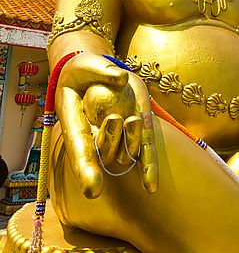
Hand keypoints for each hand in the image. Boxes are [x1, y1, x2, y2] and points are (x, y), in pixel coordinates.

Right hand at [55, 52, 157, 198]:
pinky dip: (148, 167)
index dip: (87, 168)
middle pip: (104, 151)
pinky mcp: (136, 128)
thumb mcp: (89, 62)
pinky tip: (151, 186)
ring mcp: (116, 135)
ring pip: (124, 151)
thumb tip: (123, 78)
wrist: (97, 72)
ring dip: (132, 140)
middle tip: (115, 117)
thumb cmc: (86, 69)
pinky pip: (143, 150)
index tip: (94, 190)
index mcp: (74, 122)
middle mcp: (94, 136)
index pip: (80, 148)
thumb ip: (103, 70)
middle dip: (111, 141)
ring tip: (132, 117)